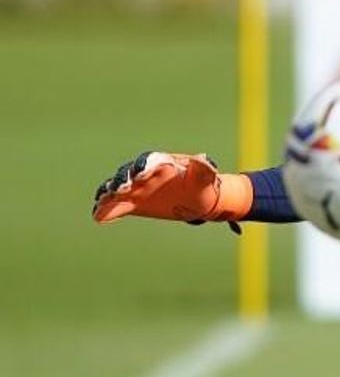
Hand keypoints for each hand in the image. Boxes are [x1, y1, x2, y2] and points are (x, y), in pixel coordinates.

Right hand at [92, 151, 250, 228]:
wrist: (196, 199)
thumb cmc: (201, 184)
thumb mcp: (205, 177)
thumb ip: (204, 168)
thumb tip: (203, 159)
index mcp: (162, 163)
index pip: (149, 161)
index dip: (143, 166)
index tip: (140, 173)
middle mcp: (145, 173)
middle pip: (128, 173)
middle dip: (122, 180)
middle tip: (118, 188)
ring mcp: (136, 188)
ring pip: (118, 188)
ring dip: (109, 194)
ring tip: (101, 200)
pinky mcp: (133, 203)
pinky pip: (117, 205)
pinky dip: (107, 210)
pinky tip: (98, 217)